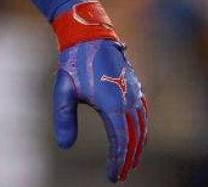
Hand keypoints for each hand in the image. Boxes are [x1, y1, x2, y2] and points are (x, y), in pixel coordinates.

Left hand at [53, 39, 148, 182]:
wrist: (89, 36)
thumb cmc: (73, 63)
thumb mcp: (64, 91)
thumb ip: (64, 118)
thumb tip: (65, 146)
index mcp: (112, 103)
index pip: (120, 141)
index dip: (118, 161)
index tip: (112, 177)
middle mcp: (128, 99)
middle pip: (134, 137)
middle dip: (128, 159)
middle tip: (119, 176)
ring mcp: (135, 92)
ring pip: (142, 126)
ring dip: (138, 146)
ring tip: (130, 162)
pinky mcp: (136, 86)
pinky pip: (144, 113)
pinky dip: (142, 130)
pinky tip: (137, 137)